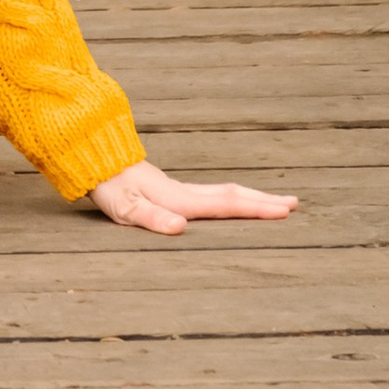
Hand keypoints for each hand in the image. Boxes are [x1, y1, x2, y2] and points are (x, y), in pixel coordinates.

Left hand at [90, 157, 296, 238]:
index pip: (226, 205)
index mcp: (181, 200)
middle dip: (264, 201)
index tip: (285, 210)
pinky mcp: (171, 191)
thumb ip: (153, 217)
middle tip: (294, 203)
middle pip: (232, 195)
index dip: (256, 209)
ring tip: (274, 202)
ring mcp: (180, 190)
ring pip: (224, 193)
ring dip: (252, 198)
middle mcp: (185, 193)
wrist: (94, 160)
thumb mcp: (126, 207)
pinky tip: (232, 202)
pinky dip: (233, 198)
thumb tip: (180, 228)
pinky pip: (212, 195)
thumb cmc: (109, 187)